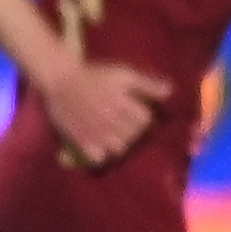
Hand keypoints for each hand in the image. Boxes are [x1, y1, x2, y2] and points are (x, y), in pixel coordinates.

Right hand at [34, 57, 167, 167]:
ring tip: (115, 134)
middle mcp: (111, 120)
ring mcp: (95, 132)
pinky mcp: (81, 140)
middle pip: (134, 135)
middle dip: (133, 129)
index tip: (136, 111)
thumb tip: (171, 92)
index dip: (143, 116)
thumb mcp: (123, 74)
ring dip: (121, 142)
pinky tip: (101, 145)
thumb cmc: (94, 75)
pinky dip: (103, 154)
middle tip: (125, 123)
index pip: (145, 120)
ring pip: (119, 148)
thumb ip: (147, 84)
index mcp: (122, 103)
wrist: (59, 80)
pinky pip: (99, 158)